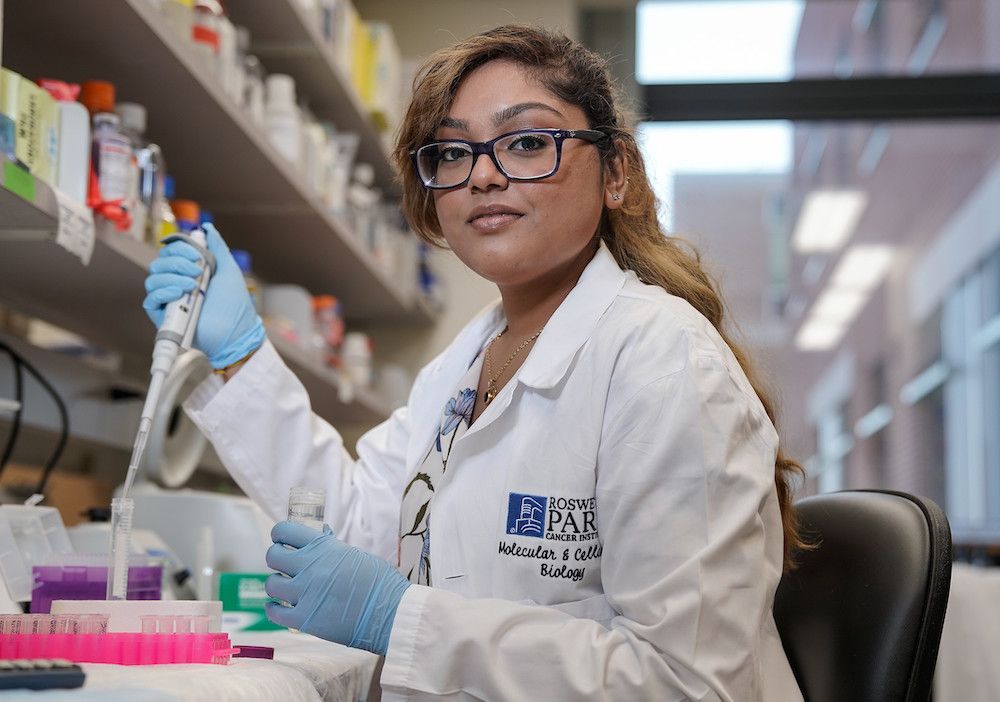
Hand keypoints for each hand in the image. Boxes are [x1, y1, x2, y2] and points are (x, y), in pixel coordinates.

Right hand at [142, 223, 264, 368]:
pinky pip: (150, 298)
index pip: (171, 252)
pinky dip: (163, 291)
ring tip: (193, 286)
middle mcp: (176, 284)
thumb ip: (217, 248)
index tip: (198, 256)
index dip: (180, 248)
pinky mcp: (163, 316)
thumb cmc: (234, 304)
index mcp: (189, 272)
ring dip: (172, 277)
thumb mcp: (228, 269)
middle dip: (177, 262)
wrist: (235, 331)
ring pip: (153, 278)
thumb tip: (207, 228)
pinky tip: (179, 293)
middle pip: (160, 263)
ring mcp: (169, 300)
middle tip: (198, 271)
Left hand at [265, 521, 409, 655]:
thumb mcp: (355, 555)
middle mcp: (310, 567)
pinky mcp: (305, 619)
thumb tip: (320, 534)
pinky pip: (275, 613)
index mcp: (324, 548)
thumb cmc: (379, 582)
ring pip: (271, 584)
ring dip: (276, 584)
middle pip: (273, 556)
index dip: (280, 534)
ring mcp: (305, 594)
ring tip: (284, 587)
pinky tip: (279, 607)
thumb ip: (332, 547)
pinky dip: (273, 609)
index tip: (281, 539)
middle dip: (276, 558)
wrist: (390, 613)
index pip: (285, 531)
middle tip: (284, 564)